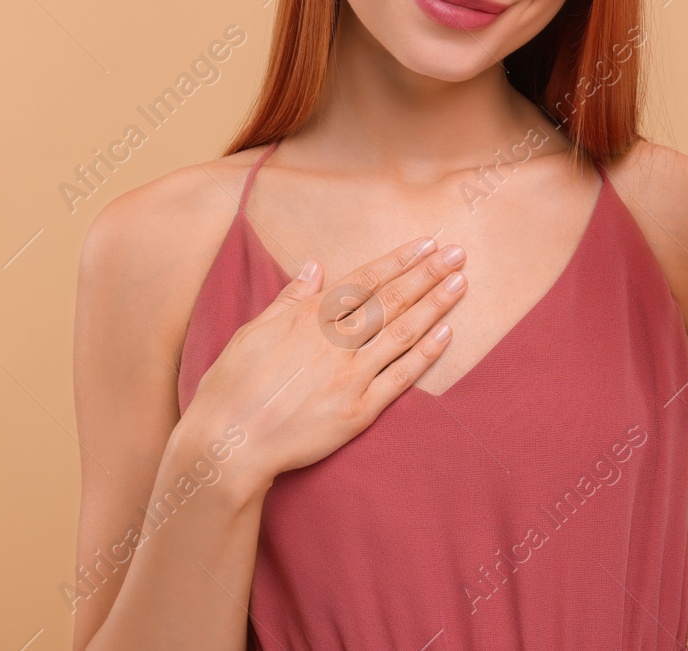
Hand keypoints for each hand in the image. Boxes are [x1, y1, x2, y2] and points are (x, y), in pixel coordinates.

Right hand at [179, 235, 467, 501]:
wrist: (227, 444)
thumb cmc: (231, 387)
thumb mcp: (253, 332)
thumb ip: (289, 298)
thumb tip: (315, 266)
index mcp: (308, 319)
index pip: (364, 280)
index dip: (398, 260)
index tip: (426, 243)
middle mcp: (334, 342)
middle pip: (391, 300)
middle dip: (427, 274)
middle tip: (458, 254)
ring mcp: (349, 376)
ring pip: (402, 333)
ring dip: (434, 306)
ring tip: (460, 284)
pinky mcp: (358, 411)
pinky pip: (400, 378)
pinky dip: (425, 354)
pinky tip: (446, 334)